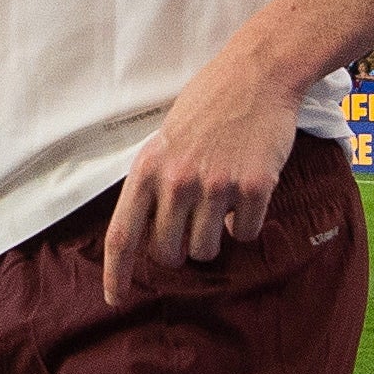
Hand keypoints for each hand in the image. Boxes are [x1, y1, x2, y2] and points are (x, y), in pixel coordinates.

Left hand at [100, 43, 306, 304]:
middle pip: (169, 253)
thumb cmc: (208, 106)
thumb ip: (154, 183)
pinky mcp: (255, 187)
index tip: (114, 299)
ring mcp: (218, 185)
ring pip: (208, 248)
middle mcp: (178, 181)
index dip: (116, 274)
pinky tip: (248, 188)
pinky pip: (247, 233)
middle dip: (180, 250)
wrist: (258, 74)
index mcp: (148, 168)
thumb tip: (150, 236)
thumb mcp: (165, 139)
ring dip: (216, 234)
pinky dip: (248, 221)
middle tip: (194, 224)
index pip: (122, 235)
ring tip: (223, 199)